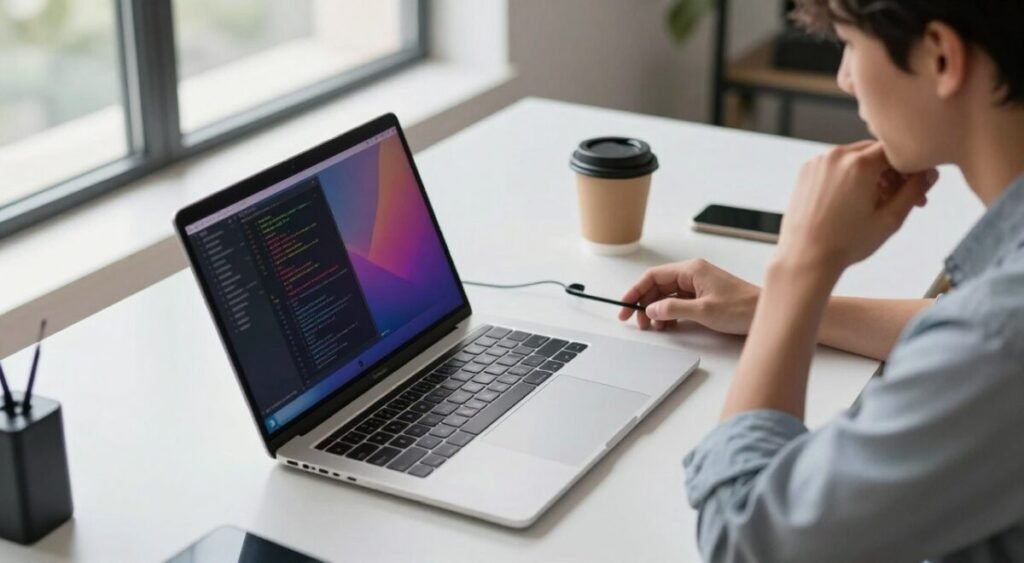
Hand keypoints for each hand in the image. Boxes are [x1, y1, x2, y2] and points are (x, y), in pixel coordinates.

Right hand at [618, 259, 759, 333]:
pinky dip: (669, 314)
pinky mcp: (703, 297)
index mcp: (691, 270)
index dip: (635, 290)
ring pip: (666, 295)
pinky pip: (678, 302)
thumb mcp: (703, 310)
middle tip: (636, 321)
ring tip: (653, 326)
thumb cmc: (742, 307)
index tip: (625, 305)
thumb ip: (673, 308)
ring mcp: (698, 285)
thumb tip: (651, 309)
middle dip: (644, 303)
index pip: (653, 276)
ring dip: (656, 310)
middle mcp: (692, 274)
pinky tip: (667, 325)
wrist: (765, 314)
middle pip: (658, 286)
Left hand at [777, 140, 937, 271]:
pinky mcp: (806, 172)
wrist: (805, 257)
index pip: (896, 150)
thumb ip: (914, 191)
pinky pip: (835, 166)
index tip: (916, 186)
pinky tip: (853, 202)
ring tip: (876, 203)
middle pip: (875, 152)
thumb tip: (930, 174)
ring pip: (855, 158)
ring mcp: (818, 163)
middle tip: (901, 199)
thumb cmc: (845, 243)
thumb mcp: (890, 219)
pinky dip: (848, 177)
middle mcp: (836, 156)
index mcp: (858, 164)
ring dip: (870, 174)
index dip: (910, 168)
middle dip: (892, 172)